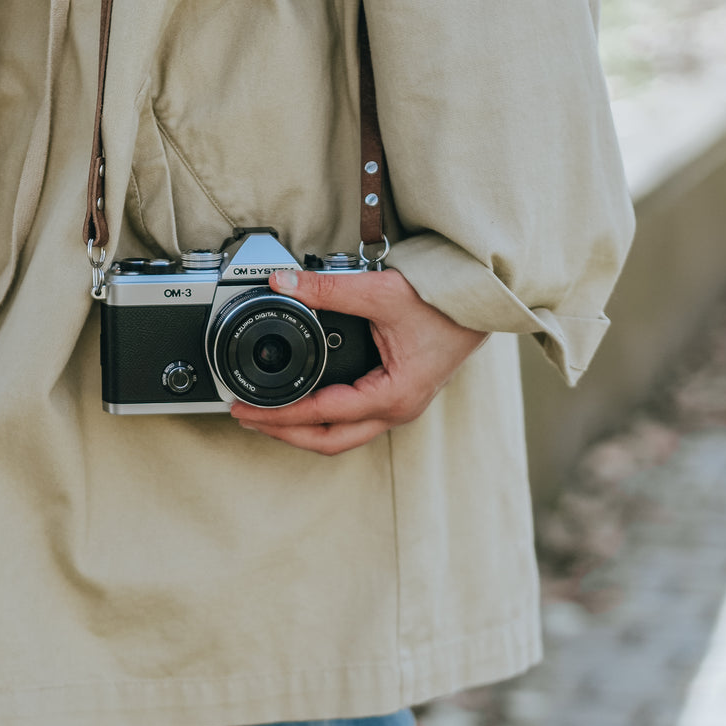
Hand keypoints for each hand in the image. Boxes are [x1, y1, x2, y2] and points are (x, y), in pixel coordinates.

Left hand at [231, 267, 488, 455]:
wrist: (480, 303)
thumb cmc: (443, 304)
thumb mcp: (380, 292)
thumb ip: (328, 289)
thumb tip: (283, 283)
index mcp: (392, 395)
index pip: (321, 415)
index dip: (278, 415)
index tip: (246, 409)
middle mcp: (396, 410)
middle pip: (328, 442)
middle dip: (284, 433)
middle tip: (247, 418)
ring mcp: (398, 408)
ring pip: (341, 436)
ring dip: (302, 429)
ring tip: (267, 414)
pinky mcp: (397, 398)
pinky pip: (352, 421)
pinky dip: (322, 418)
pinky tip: (303, 403)